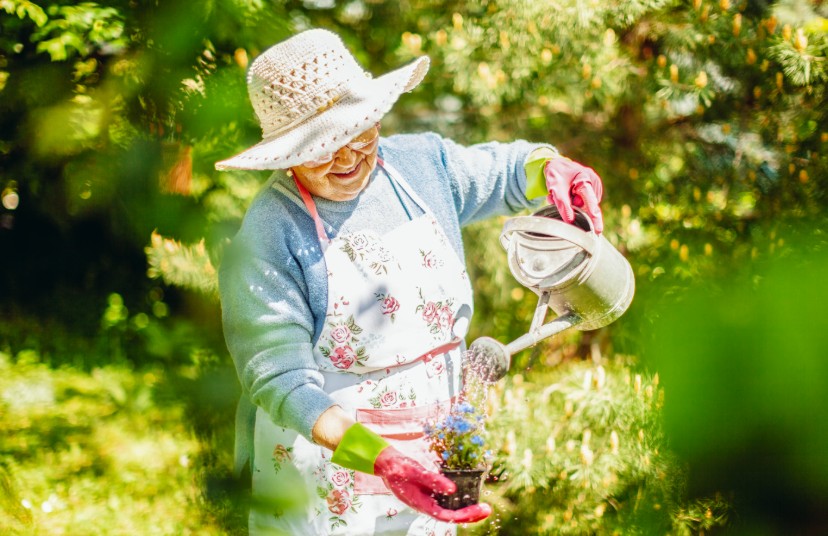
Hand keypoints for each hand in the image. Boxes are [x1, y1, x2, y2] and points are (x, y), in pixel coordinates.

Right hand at [374, 446, 491, 522]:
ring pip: (450, 510)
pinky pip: (447, 501)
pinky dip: (459, 499)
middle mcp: (427, 506)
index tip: (480, 509)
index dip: (464, 515)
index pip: (446, 516)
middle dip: (470, 515)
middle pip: (451, 516)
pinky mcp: (430, 494)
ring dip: (466, 509)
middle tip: (487, 509)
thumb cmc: (398, 468)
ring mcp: (429, 501)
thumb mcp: (414, 471)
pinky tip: (469, 493)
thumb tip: (453, 489)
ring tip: (483, 506)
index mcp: (422, 505)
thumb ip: (432, 480)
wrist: (387, 465)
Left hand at [544, 156, 603, 233]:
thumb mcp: (555, 188)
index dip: (594, 218)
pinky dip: (574, 201)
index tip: (598, 230)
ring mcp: (594, 184)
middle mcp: (593, 181)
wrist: (556, 163)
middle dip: (571, 206)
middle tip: (555, 198)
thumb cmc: (555, 173)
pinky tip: (568, 194)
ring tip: (561, 194)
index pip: (591, 202)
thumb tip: (570, 221)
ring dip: (571, 204)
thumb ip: (563, 205)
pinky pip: (584, 201)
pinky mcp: (593, 188)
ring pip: (584, 205)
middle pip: (585, 205)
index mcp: (585, 179)